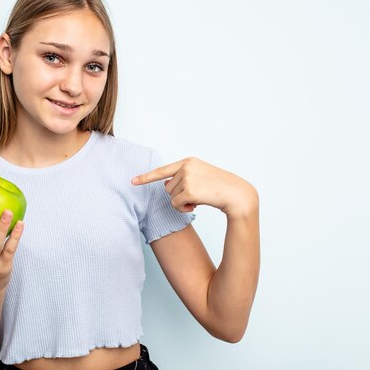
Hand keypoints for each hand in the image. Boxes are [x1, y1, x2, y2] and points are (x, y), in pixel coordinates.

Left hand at [132, 157, 257, 217]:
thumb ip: (182, 178)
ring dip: (182, 203)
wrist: (237, 194)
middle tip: (197, 196)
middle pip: (167, 188)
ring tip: (199, 199)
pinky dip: (184, 209)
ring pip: (171, 197)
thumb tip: (165, 185)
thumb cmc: (220, 188)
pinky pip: (176, 204)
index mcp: (188, 161)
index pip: (162, 170)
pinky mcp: (189, 189)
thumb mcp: (200, 178)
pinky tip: (197, 205)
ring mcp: (187, 177)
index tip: (133, 181)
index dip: (146, 177)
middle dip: (179, 196)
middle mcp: (186, 167)